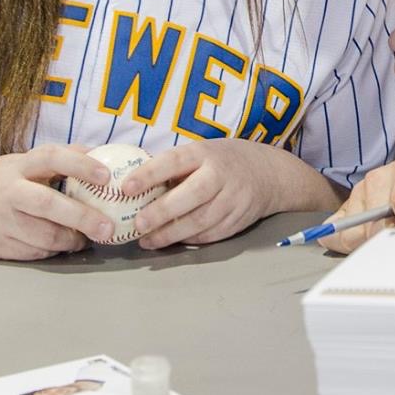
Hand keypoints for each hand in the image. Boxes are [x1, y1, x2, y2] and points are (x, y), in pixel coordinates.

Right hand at [0, 143, 116, 259]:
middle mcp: (9, 192)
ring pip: (45, 236)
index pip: (51, 158)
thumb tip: (94, 151)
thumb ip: (53, 160)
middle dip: (83, 217)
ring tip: (84, 238)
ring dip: (72, 240)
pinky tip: (60, 245)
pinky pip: (35, 253)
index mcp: (16, 166)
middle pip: (49, 204)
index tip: (106, 176)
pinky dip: (53, 251)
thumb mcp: (16, 163)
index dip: (81, 165)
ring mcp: (2, 221)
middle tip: (107, 227)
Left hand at [125, 138, 294, 249]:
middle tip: (138, 224)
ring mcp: (232, 199)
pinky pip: (211, 234)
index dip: (150, 174)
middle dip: (162, 212)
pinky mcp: (238, 220)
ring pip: (200, 221)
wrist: (268, 173)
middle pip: (191, 196)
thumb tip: (133, 187)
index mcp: (204, 153)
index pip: (174, 161)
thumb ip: (172, 168)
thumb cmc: (222, 161)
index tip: (126, 187)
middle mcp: (220, 175)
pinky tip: (171, 242)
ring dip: (171, 234)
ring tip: (147, 240)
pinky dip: (189, 239)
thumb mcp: (199, 153)